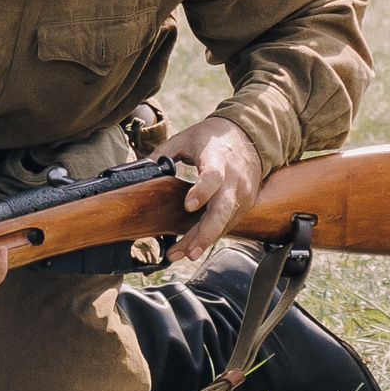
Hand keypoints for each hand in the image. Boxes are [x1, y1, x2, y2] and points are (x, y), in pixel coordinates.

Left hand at [155, 116, 264, 260]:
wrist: (249, 136)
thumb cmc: (213, 138)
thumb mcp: (185, 138)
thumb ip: (163, 154)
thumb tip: (140, 170)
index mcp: (218, 159)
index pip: (213, 177)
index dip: (202, 192)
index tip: (188, 206)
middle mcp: (234, 179)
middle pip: (223, 209)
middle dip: (206, 232)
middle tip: (189, 252)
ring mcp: (243, 194)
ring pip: (225, 222)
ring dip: (204, 240)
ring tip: (182, 254)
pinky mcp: (245, 204)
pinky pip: (229, 223)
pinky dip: (212, 234)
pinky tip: (193, 244)